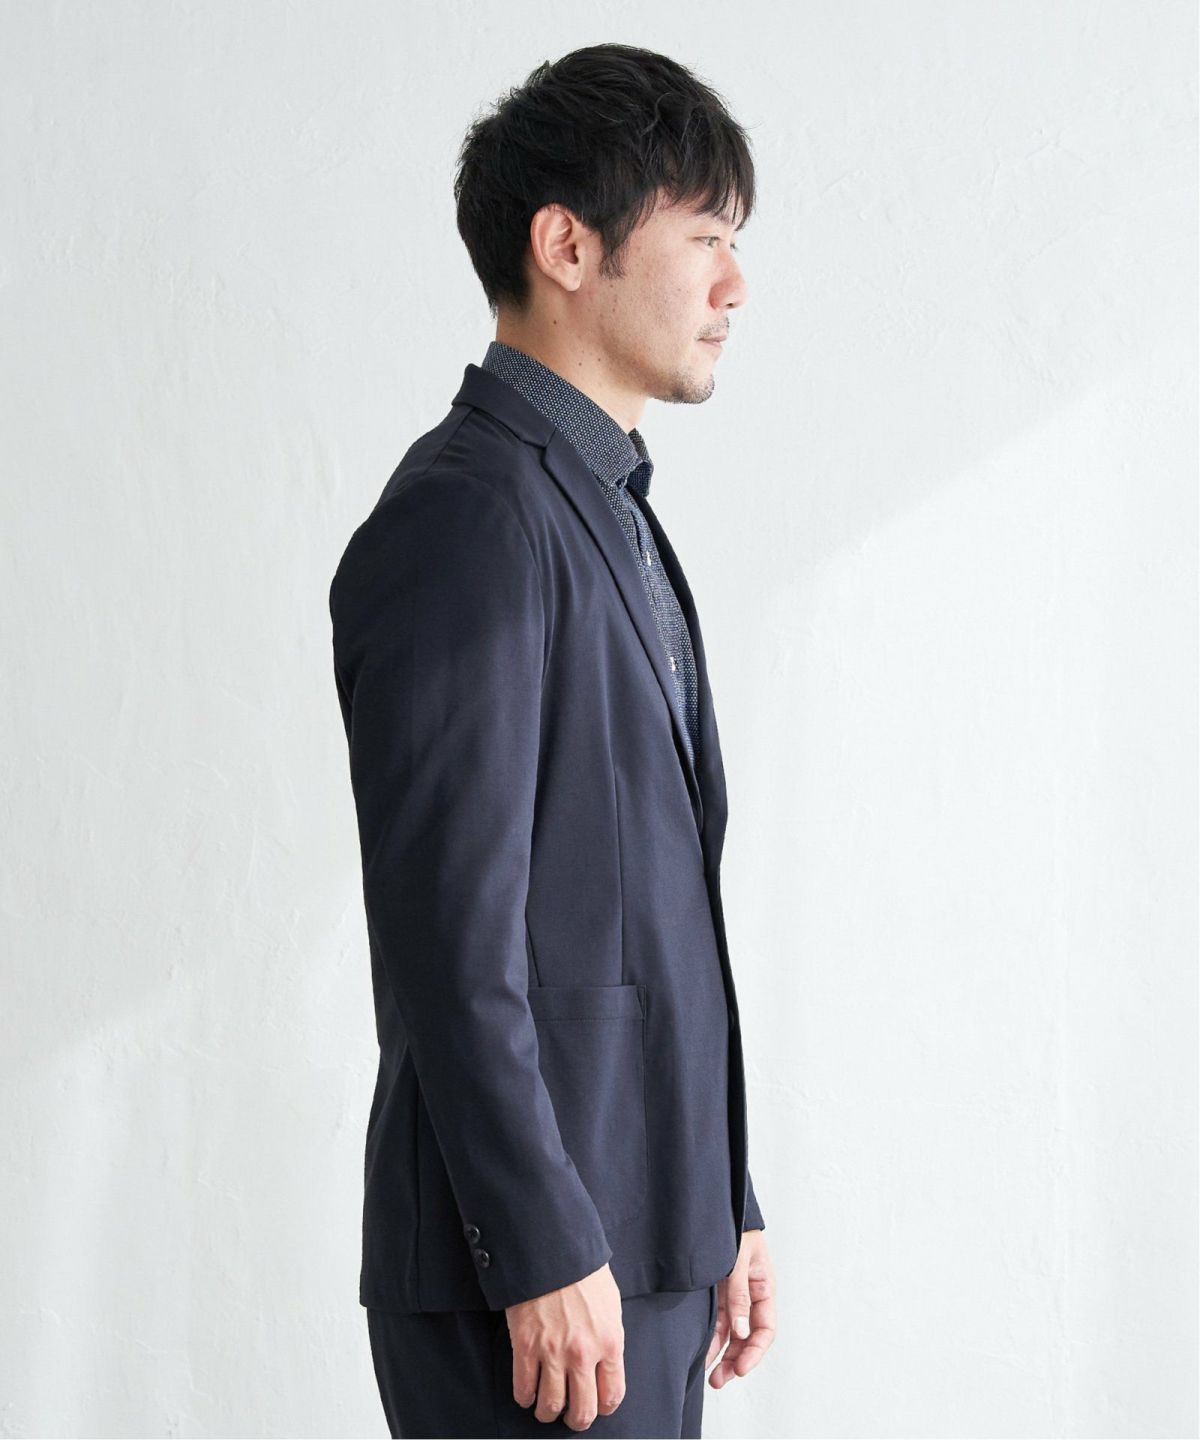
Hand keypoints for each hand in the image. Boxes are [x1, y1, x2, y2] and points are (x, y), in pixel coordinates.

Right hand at [504, 1262, 624, 1430]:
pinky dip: (524, 1398)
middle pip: (582, 1410)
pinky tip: (527, 1393)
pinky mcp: (526, 1347)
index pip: (612, 1395)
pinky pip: (523, 1389)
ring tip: (546, 1408)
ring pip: (550, 1407)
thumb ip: (609, 1336)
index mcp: (610, 1342)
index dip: (603, 1407)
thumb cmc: (582, 1271)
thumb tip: (605, 1360)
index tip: (596, 1405)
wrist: (551, 1249)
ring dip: (548, 1413)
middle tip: (571, 1417)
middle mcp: (583, 1354)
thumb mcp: (610, 1303)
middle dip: (577, 1420)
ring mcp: (553, 1353)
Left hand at [706, 1228, 774, 1388]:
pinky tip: (704, 1354)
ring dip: (723, 1354)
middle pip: (748, 1336)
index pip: (765, 1329)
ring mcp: (733, 1294)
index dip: (755, 1351)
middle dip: (736, 1360)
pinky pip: (718, 1320)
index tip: (740, 1368)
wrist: (716, 1205)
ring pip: (732, 1333)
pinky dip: (712, 1338)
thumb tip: (741, 1333)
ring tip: (711, 1377)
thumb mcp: (738, 1259)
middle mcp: (750, 1295)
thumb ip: (738, 1293)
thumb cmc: (734, 1227)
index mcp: (764, 1287)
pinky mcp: (718, 1291)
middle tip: (720, 1380)